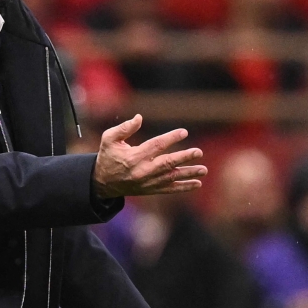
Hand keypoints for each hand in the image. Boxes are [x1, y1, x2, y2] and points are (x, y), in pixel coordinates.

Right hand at [93, 115, 207, 198]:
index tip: (184, 132)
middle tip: (198, 152)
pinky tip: (198, 184)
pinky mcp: (151, 190)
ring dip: (189, 173)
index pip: (156, 146)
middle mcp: (143, 171)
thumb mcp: (109, 139)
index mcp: (134, 157)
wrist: (103, 182)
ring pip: (172, 177)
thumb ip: (124, 128)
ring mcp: (148, 182)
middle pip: (167, 163)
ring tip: (204, 170)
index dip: (171, 138)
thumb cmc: (108, 156)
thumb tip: (139, 118)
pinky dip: (184, 187)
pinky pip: (170, 189)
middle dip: (184, 158)